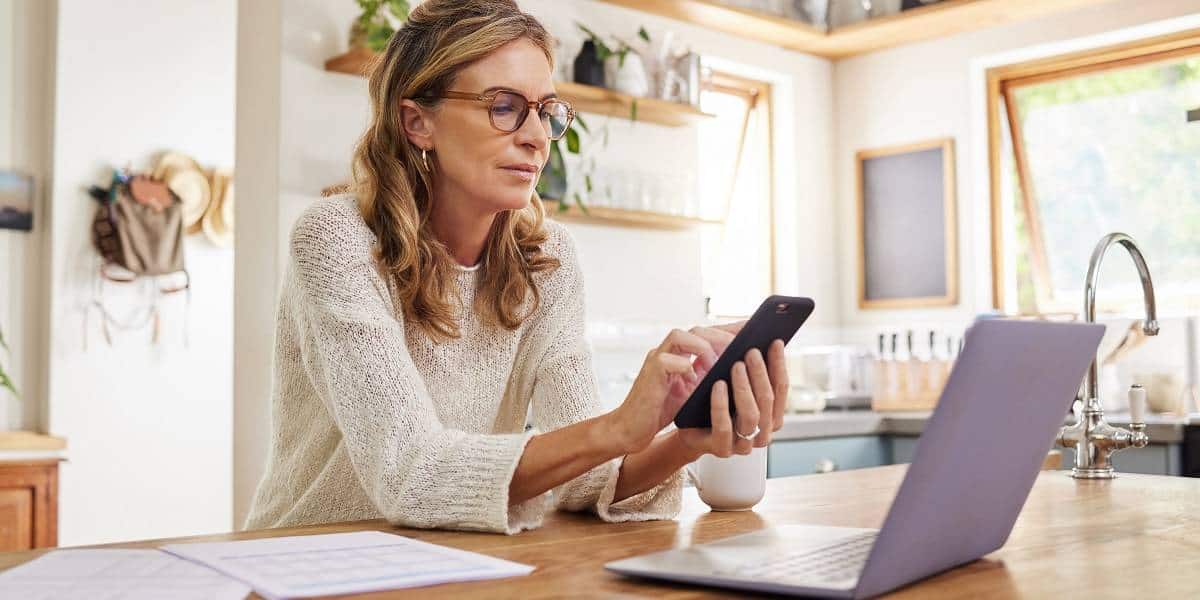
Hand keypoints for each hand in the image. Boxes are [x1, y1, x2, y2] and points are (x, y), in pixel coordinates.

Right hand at [606, 326, 736, 453]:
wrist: (632, 428)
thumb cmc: (661, 410)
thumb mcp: (692, 391)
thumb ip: (707, 376)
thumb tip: (737, 369)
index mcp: (679, 354)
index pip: (707, 333)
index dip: (729, 329)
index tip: (753, 329)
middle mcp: (667, 351)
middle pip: (696, 329)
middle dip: (720, 335)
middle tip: (740, 346)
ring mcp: (656, 360)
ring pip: (680, 336)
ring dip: (703, 347)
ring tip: (718, 363)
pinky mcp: (649, 374)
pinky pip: (667, 361)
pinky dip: (685, 367)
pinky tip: (696, 380)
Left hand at [676, 337, 789, 456]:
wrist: (686, 427)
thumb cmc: (712, 399)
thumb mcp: (731, 380)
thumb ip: (747, 363)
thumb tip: (755, 330)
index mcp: (771, 416)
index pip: (781, 388)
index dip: (779, 364)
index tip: (775, 342)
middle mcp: (762, 433)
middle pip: (768, 400)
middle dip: (760, 373)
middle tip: (751, 351)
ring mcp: (743, 444)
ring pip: (751, 415)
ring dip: (744, 388)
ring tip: (736, 365)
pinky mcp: (721, 449)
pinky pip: (724, 427)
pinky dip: (721, 404)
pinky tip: (717, 385)